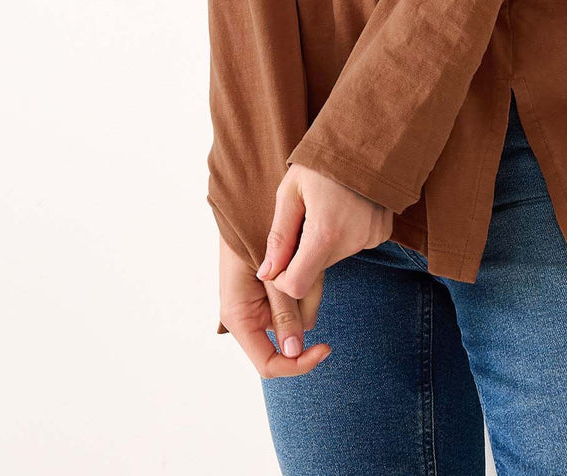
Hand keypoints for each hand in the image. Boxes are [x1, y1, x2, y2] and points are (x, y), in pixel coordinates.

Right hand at [217, 231, 332, 377]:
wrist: (245, 202)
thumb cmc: (250, 233)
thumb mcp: (272, 275)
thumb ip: (283, 311)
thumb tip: (294, 351)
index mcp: (239, 318)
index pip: (270, 363)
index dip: (298, 364)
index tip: (326, 347)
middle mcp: (249, 317)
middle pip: (291, 335)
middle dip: (307, 307)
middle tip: (313, 270)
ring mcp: (262, 304)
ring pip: (299, 314)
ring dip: (310, 289)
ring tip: (305, 255)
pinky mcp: (274, 291)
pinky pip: (299, 297)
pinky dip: (308, 282)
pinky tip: (307, 258)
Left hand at [258, 161, 394, 301]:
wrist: (367, 137)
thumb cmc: (323, 161)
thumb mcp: (291, 191)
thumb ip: (279, 236)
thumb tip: (267, 272)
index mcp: (325, 234)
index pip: (297, 286)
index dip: (283, 278)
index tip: (280, 258)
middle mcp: (352, 242)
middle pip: (316, 270)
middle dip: (304, 253)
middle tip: (304, 217)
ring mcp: (371, 238)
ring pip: (335, 257)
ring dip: (324, 242)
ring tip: (326, 207)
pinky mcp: (382, 233)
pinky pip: (354, 245)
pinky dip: (344, 234)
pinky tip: (345, 208)